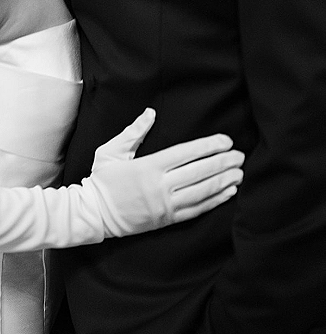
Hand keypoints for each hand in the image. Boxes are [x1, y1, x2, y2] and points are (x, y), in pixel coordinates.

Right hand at [85, 108, 243, 236]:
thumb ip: (133, 132)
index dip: (208, 146)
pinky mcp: (167, 220)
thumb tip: (150, 113)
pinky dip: (215, 201)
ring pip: (202, 192)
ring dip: (224, 181)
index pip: (186, 153)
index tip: (226, 140)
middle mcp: (160, 186)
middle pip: (199, 172)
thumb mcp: (111, 151)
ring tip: (240, 173)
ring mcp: (165, 205)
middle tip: (240, 156)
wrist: (93, 214)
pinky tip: (228, 193)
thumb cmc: (102, 180)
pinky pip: (196, 210)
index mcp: (148, 166)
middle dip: (223, 163)